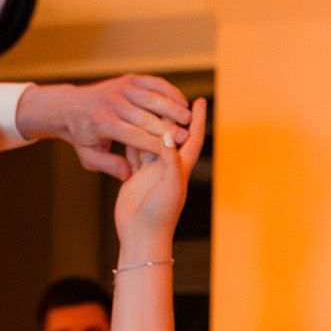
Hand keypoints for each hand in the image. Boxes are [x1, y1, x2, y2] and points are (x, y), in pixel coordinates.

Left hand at [20, 75, 190, 181]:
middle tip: (188, 137)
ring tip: (190, 119)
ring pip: (152, 96)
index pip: (133, 135)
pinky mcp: (129, 79)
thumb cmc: (83, 136)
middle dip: (168, 126)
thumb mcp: (89, 157)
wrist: (70, 106)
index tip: (172, 152)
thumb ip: (109, 166)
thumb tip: (129, 175)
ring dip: (172, 107)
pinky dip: (169, 91)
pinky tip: (182, 101)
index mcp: (102, 122)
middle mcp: (112, 101)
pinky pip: (153, 83)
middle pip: (145, 115)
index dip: (154, 143)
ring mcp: (121, 87)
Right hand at [114, 99, 207, 254]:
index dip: (197, 120)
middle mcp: (168, 168)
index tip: (199, 100)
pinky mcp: (137, 176)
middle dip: (173, 115)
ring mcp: (152, 172)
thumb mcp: (169, 187)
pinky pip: (137, 151)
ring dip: (153, 123)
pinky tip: (131, 124)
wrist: (141, 236)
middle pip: (172, 135)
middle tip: (172, 94)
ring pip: (153, 140)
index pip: (192, 139)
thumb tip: (169, 136)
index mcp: (180, 169)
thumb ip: (170, 161)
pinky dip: (135, 137)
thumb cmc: (159, 216)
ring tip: (149, 102)